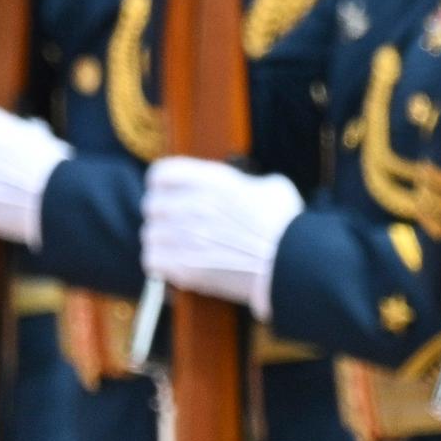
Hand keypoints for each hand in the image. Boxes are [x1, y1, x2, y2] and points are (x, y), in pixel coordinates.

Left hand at [141, 157, 303, 320]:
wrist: (290, 267)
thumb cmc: (287, 227)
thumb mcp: (274, 188)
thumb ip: (251, 183)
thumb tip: (249, 189)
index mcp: (211, 181)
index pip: (161, 173)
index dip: (162, 184)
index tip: (169, 193)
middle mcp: (192, 205)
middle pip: (151, 205)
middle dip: (162, 216)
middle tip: (176, 226)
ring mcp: (185, 237)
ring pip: (150, 235)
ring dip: (161, 242)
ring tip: (177, 249)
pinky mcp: (184, 267)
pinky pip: (151, 260)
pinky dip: (160, 265)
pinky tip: (175, 267)